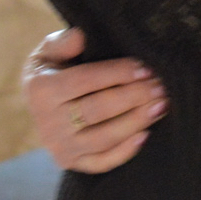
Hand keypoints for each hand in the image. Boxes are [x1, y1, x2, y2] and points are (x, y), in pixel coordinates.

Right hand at [22, 26, 164, 172]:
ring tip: (161, 106)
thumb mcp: (50, 50)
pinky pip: (101, 162)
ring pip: (103, 138)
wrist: (39, 103)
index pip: (85, 81)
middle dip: (134, 97)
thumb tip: (80, 36)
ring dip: (136, 121)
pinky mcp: (70, 162)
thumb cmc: (53, 69)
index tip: (145, 68)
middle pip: (97, 110)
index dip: (117, 74)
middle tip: (160, 87)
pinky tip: (145, 135)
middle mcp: (47, 123)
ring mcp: (59, 147)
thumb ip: (63, 42)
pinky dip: (124, 152)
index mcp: (41, 90)